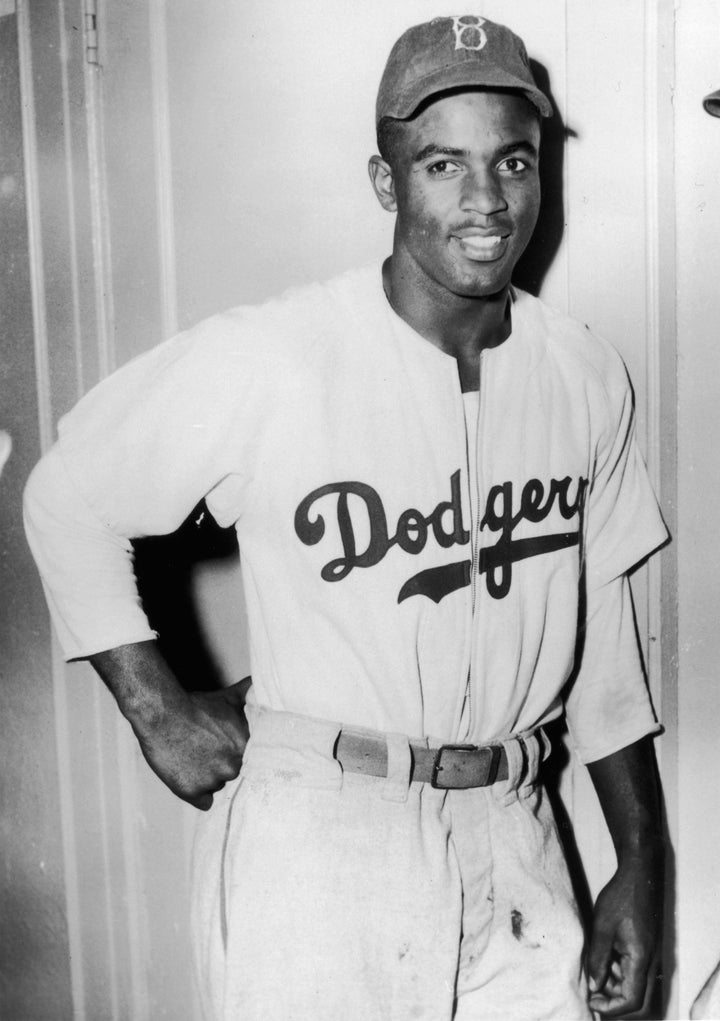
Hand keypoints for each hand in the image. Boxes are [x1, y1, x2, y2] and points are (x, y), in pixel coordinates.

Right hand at [133, 677, 250, 810]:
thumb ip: (251, 694)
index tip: (223, 748)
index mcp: (247, 747)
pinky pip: (204, 802)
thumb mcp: (229, 698)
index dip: (234, 754)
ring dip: (208, 779)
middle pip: (233, 775)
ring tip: (193, 758)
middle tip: (206, 751)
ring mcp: (214, 781)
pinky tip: (188, 774)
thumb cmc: (196, 706)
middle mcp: (235, 767)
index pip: (250, 763)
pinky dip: (196, 793)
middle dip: (222, 766)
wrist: (162, 713)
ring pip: (217, 787)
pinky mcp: (192, 792)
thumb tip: (262, 685)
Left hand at [587, 859, 661, 1017]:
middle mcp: (651, 962)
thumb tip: (595, 986)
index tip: (591, 1002)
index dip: (611, 1008)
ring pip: (638, 987)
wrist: (639, 875)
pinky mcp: (648, 949)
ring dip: (617, 988)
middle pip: (639, 1000)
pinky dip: (621, 974)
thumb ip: (598, 959)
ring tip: (595, 974)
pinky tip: (605, 961)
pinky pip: (637, 972)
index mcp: (641, 959)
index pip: (632, 1000)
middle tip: (593, 994)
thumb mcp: (602, 928)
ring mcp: (652, 956)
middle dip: (615, 1003)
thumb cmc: (620, 897)